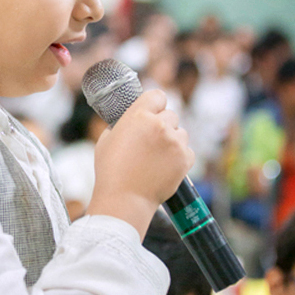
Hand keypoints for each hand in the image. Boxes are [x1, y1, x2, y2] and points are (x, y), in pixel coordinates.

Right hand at [86, 89, 193, 236]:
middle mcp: (160, 125)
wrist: (125, 198)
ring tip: (158, 156)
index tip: (153, 112)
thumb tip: (130, 122)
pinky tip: (165, 166)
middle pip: (170, 115)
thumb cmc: (111, 171)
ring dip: (173, 140)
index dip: (155, 104)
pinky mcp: (185, 159)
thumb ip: (122, 125)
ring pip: (181, 133)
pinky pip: (188, 151)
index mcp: (139, 116)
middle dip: (163, 125)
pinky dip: (179, 157)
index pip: (158, 96)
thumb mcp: (107, 139)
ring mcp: (175, 143)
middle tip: (151, 142)